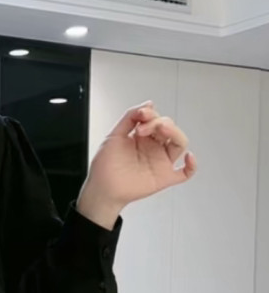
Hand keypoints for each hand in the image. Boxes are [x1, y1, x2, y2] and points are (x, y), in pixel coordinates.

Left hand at [82, 100, 196, 213]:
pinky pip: (185, 172)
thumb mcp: (113, 136)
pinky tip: (189, 157)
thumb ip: (129, 118)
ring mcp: (160, 162)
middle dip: (158, 122)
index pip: (156, 119)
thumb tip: (148, 103)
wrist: (101, 189)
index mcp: (142, 137)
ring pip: (180, 143)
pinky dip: (192, 165)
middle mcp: (153, 147)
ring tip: (162, 129)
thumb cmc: (104, 166)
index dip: (151, 114)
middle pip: (169, 128)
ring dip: (175, 133)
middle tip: (142, 128)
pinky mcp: (164, 178)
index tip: (141, 114)